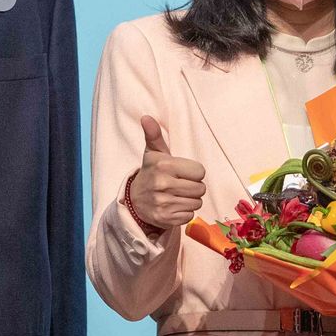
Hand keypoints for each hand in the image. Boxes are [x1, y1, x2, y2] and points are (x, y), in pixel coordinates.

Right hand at [130, 115, 205, 231]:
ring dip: (190, 200)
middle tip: (180, 185)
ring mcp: (163, 203)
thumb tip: (146, 117)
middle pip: (200, 188)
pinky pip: (189, 216)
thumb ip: (154, 135)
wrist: (134, 200)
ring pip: (197, 203)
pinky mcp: (165, 219)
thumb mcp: (153, 153)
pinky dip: (184, 212)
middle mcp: (163, 184)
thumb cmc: (151, 172)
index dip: (194, 172)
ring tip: (176, 195)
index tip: (182, 173)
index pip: (200, 172)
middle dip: (194, 187)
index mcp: (164, 165)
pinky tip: (173, 206)